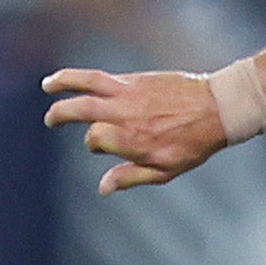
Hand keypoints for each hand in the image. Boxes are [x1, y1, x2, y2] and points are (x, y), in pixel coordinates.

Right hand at [42, 67, 225, 194]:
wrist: (219, 107)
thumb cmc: (194, 143)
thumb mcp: (166, 170)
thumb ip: (131, 177)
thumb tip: (102, 188)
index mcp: (135, 141)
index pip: (95, 139)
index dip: (92, 143)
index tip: (98, 145)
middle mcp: (128, 115)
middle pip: (81, 109)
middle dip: (60, 114)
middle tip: (50, 120)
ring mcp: (130, 94)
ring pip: (87, 83)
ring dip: (62, 83)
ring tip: (46, 86)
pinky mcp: (134, 79)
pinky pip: (100, 76)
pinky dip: (80, 77)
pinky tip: (71, 80)